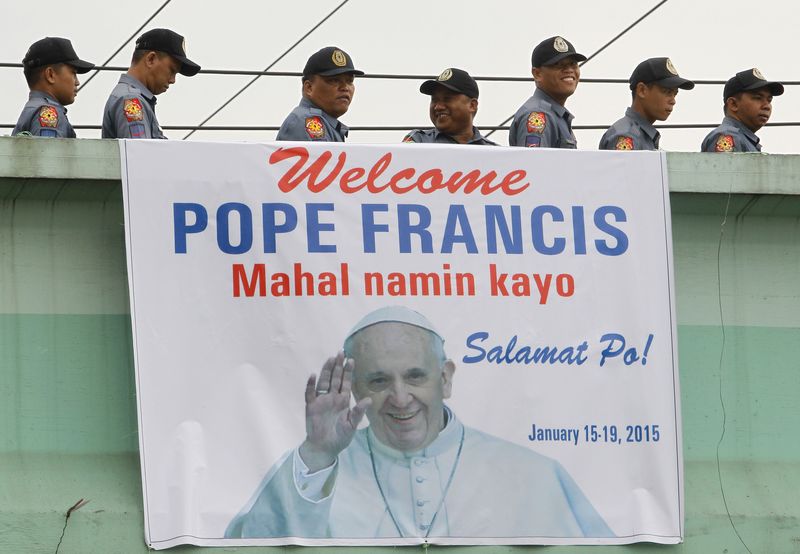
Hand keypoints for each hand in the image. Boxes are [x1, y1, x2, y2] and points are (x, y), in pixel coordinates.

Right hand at [298, 351, 370, 471]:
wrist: (325, 448)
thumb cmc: (340, 437)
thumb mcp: (352, 425)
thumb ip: (358, 412)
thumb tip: (369, 400)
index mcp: (343, 400)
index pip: (345, 382)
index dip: (348, 371)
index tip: (351, 360)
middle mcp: (332, 398)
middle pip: (335, 378)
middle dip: (337, 366)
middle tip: (340, 353)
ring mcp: (321, 401)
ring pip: (323, 382)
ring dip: (326, 371)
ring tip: (330, 359)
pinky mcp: (311, 407)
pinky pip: (310, 393)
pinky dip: (311, 385)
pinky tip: (313, 376)